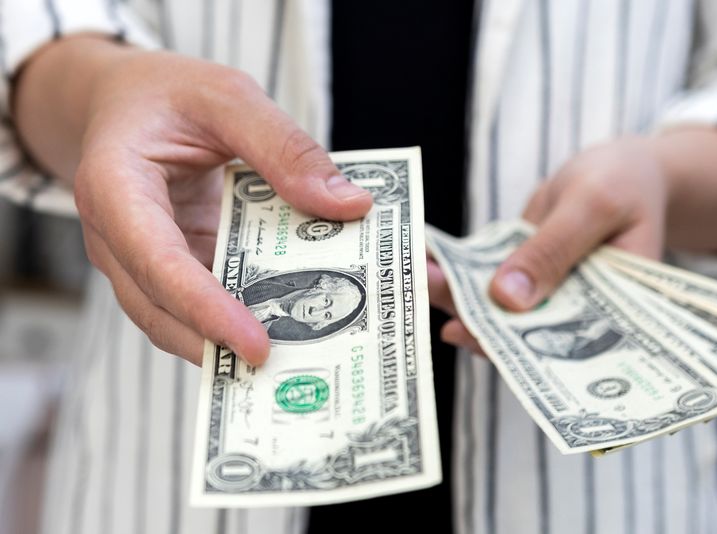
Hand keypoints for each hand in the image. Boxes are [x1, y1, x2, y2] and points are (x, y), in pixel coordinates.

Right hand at [17, 39, 371, 365]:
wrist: (123, 104)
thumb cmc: (164, 95)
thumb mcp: (226, 97)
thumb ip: (283, 146)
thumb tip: (348, 205)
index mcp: (115, 189)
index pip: (155, 262)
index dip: (203, 308)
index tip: (257, 345)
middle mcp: (121, 240)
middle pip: (164, 311)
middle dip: (226, 346)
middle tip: (297, 369)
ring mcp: (144, 263)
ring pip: (181, 321)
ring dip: (236, 344)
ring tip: (303, 359)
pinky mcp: (173, 270)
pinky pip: (202, 304)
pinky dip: (243, 318)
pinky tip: (293, 325)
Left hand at [430, 137, 670, 351]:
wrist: (625, 167)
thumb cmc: (625, 182)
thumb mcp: (593, 206)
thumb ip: (553, 250)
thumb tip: (506, 299)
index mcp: (609, 316)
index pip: (562, 346)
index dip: (515, 351)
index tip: (471, 337)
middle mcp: (573, 315)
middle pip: (519, 331)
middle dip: (472, 318)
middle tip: (426, 300)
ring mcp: (545, 293)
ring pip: (496, 305)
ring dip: (456, 294)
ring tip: (416, 277)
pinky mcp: (523, 271)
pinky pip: (489, 276)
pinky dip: (461, 268)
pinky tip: (427, 259)